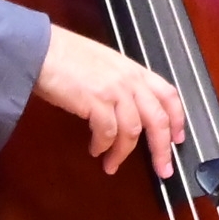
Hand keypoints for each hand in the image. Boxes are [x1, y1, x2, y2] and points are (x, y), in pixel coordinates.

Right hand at [34, 24, 187, 177]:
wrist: (40, 50)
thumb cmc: (65, 56)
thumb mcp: (105, 65)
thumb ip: (122, 84)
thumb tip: (128, 110)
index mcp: (135, 70)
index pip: (169, 95)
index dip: (178, 119)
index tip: (179, 139)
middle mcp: (130, 80)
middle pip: (158, 119)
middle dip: (162, 148)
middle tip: (163, 169)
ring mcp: (114, 90)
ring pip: (132, 131)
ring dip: (123, 153)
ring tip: (112, 164)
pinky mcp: (95, 101)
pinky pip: (107, 133)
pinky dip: (103, 146)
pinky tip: (96, 150)